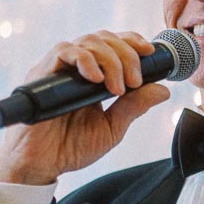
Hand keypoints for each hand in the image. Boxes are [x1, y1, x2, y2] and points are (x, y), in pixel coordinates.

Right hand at [0, 30, 171, 184]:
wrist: (41, 165)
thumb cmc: (71, 146)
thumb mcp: (112, 127)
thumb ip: (134, 107)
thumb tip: (162, 90)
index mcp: (93, 76)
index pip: (113, 43)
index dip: (132, 41)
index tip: (150, 52)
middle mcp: (75, 68)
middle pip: (103, 38)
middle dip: (126, 55)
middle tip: (134, 82)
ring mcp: (58, 69)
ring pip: (87, 41)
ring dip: (110, 59)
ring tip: (117, 88)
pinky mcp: (42, 75)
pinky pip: (63, 52)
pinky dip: (85, 60)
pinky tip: (96, 79)